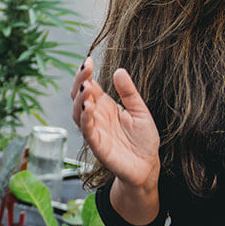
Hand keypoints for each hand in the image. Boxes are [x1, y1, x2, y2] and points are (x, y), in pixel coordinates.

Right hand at [71, 57, 160, 193]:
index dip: (85, 73)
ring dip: (80, 99)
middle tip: (85, 68)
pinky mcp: (96, 144)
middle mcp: (96, 115)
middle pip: (78, 96)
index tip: (88, 59)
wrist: (147, 166)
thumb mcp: (140, 111)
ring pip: (78, 112)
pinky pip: (86, 130)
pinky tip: (88, 108)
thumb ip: (129, 93)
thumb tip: (119, 70)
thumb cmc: (143, 139)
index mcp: (104, 105)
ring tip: (86, 87)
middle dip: (79, 81)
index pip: (89, 85)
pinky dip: (84, 119)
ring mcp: (94, 129)